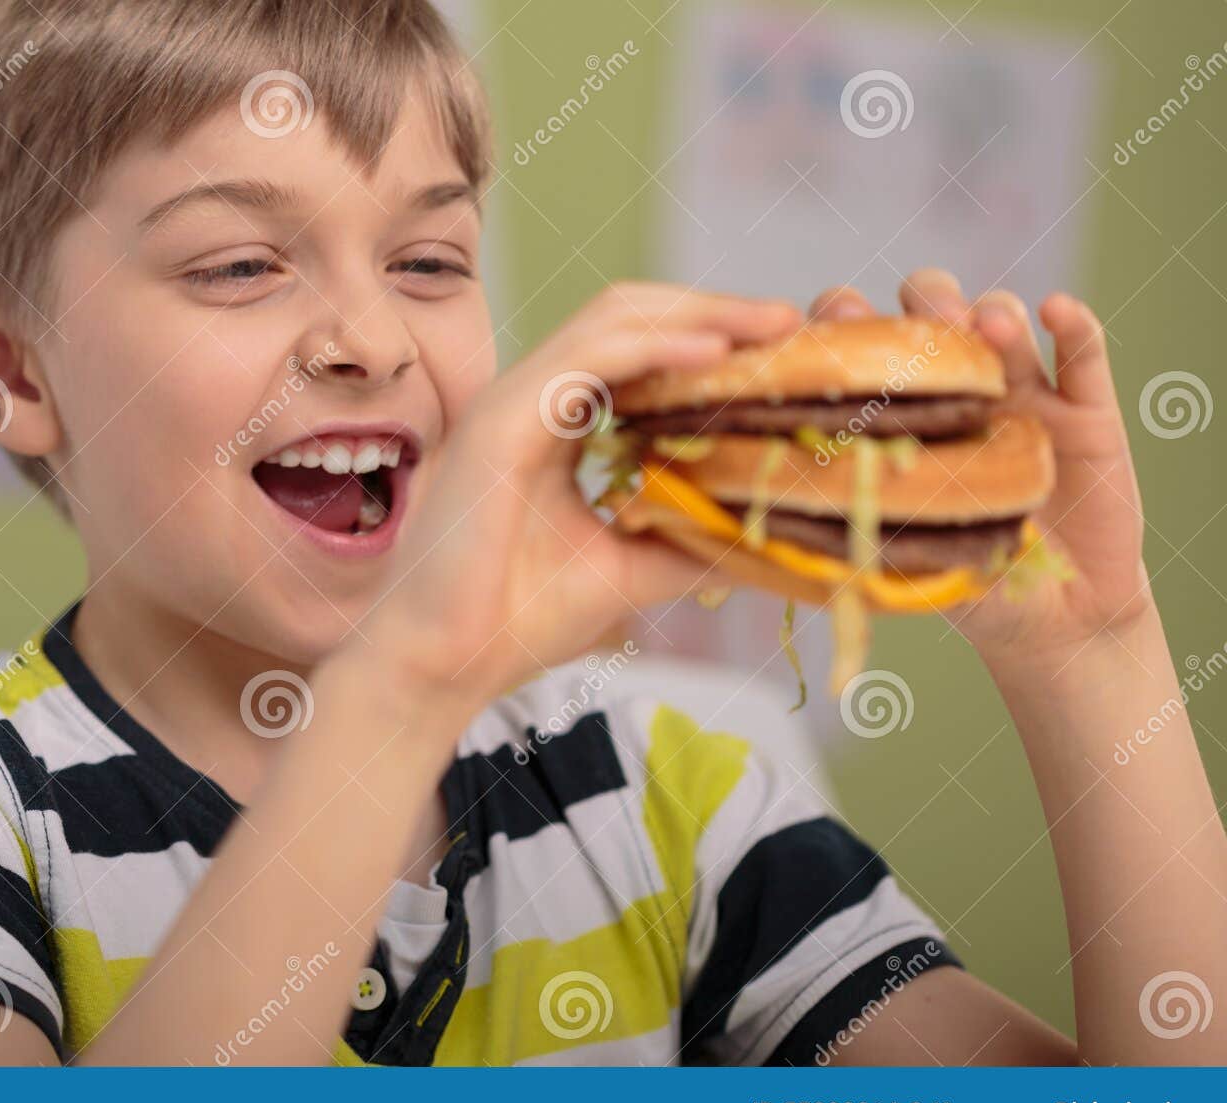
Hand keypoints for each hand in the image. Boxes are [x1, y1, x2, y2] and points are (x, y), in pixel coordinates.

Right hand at [364, 283, 802, 702]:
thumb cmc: (513, 621)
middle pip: (633, 315)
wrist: (442, 666)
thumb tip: (772, 541)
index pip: (640, 348)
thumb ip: (688, 540)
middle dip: (716, 309)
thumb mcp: (629, 570)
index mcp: (556, 422)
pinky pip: (586, 359)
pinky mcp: (501, 422)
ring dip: (698, 314)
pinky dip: (655, 346)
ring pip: (613, 320)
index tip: (784, 347)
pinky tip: (713, 353)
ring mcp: (513, 402)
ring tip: (769, 325)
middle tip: (789, 321)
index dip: (712, 335)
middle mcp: (533, 398)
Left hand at [809, 271, 1151, 663]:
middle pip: (930, 311)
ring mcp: (1022, 392)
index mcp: (900, 414)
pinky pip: (1084, 353)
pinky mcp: (1086, 410)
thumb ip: (866, 531)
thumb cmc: (962, 583)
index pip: (861, 347)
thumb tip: (796, 518)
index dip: (842, 324)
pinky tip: (1056, 312)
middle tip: (922, 332)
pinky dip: (1075, 326)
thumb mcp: (907, 561)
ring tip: (987, 331)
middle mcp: (955, 389)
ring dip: (989, 312)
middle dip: (923, 303)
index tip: (830, 328)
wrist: (1055, 615)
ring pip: (1000, 317)